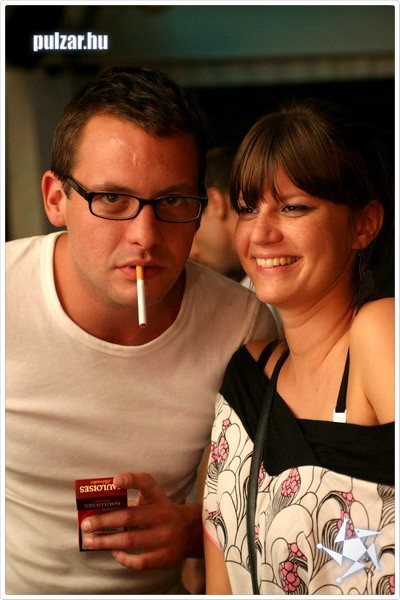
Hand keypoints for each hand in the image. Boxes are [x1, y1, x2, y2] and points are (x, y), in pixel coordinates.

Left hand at [80, 472, 202, 569]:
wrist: (187, 531)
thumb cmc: (158, 513)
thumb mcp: (150, 501)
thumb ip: (128, 502)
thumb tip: (95, 512)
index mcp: (157, 496)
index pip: (146, 483)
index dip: (131, 480)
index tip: (114, 481)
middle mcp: (163, 514)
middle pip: (129, 517)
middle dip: (104, 521)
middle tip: (85, 525)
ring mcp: (164, 536)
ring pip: (129, 540)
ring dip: (105, 542)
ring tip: (89, 541)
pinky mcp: (164, 556)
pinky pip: (138, 561)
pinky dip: (122, 557)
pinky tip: (114, 552)